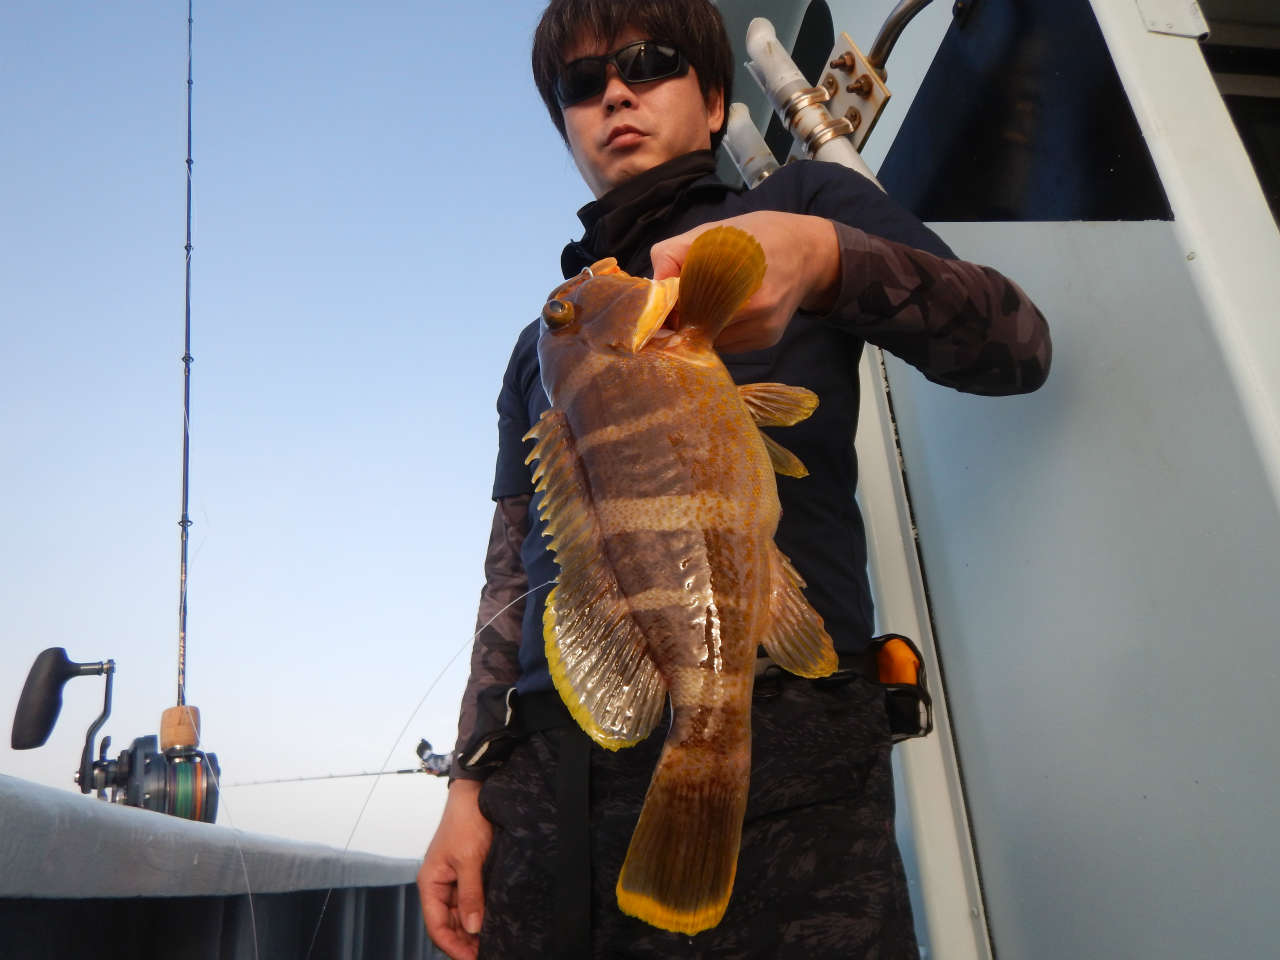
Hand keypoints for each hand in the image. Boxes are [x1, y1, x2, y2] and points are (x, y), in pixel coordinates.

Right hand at [418, 779, 491, 959]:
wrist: (476, 793)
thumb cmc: (466, 821)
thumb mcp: (469, 859)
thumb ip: (471, 894)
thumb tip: (472, 928)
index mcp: (430, 882)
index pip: (437, 926)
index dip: (453, 947)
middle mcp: (439, 885)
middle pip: (448, 925)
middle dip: (465, 943)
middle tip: (489, 954)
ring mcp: (453, 881)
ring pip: (461, 916)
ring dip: (473, 931)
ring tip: (494, 944)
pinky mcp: (468, 874)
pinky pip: (471, 902)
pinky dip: (480, 914)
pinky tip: (493, 924)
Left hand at [650, 211, 839, 352]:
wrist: (807, 251)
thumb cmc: (752, 237)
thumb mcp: (710, 232)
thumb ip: (672, 254)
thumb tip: (651, 290)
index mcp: (734, 271)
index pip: (684, 304)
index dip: (668, 308)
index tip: (661, 305)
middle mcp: (753, 303)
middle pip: (697, 327)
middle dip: (683, 319)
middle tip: (678, 307)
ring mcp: (762, 325)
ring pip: (712, 340)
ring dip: (701, 328)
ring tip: (708, 305)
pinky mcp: (768, 339)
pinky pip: (729, 345)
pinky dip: (719, 333)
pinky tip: (728, 313)